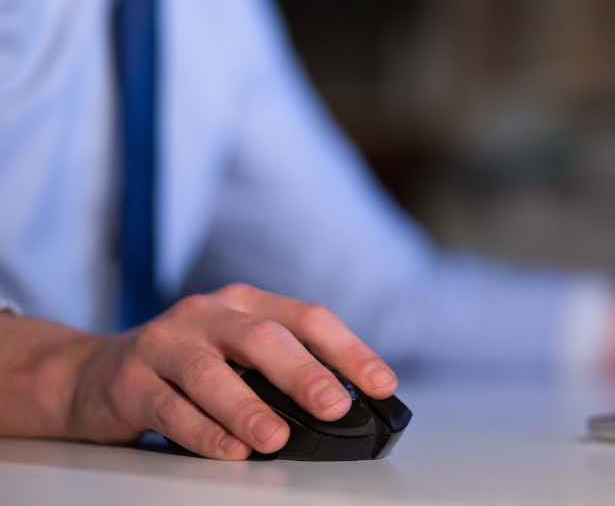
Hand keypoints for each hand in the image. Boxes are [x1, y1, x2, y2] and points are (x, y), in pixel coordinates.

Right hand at [0, 284, 396, 459]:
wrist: (93, 374)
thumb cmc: (185, 364)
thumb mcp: (236, 353)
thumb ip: (282, 370)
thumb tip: (344, 404)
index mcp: (245, 304)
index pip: (307, 318)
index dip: (349, 350)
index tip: (381, 384)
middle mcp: (206, 315)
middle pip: (262, 338)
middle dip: (304, 373)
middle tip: (334, 406)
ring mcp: (164, 344)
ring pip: (211, 373)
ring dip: (249, 408)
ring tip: (276, 439)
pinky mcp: (129, 381)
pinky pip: (170, 408)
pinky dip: (203, 432)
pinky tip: (229, 450)